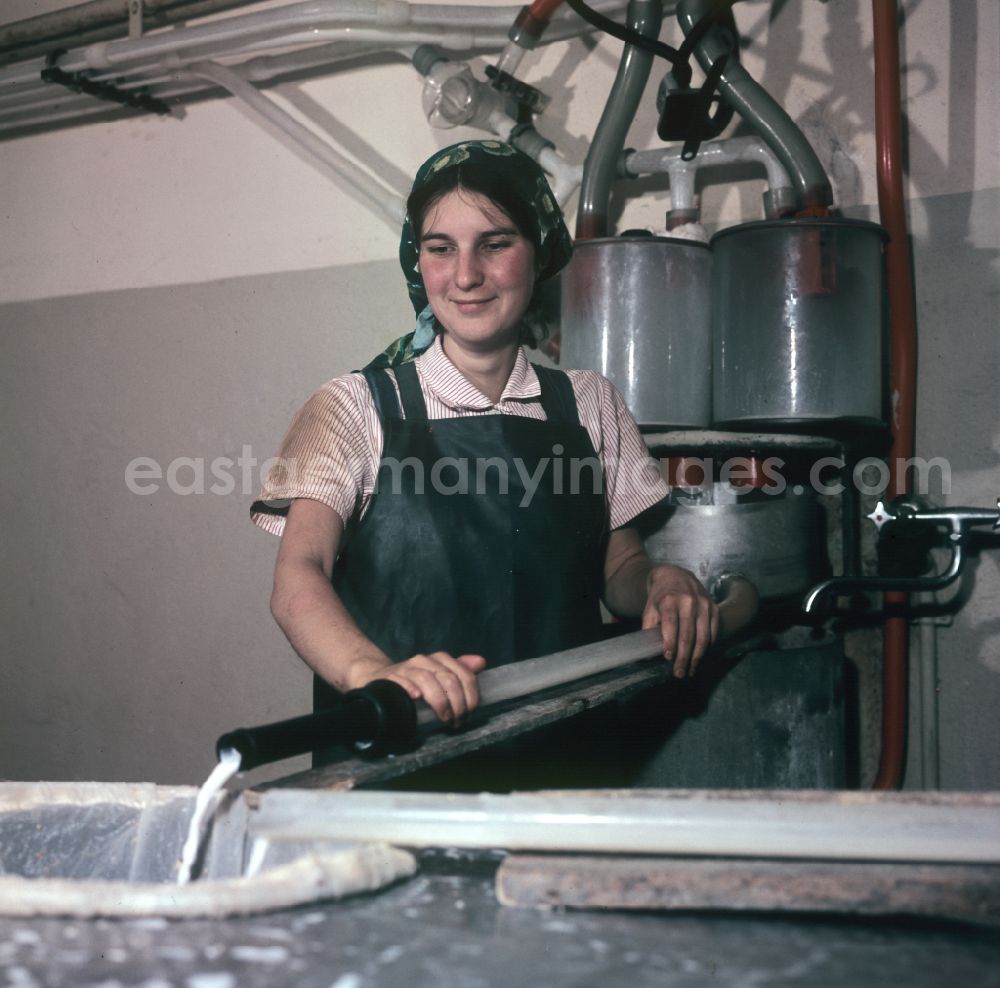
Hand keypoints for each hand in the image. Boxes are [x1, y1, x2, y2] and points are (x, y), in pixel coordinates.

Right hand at [361, 652, 486, 723]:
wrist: (380, 677)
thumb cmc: (416, 680)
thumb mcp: (440, 674)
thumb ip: (460, 669)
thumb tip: (481, 662)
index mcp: (440, 659)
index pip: (463, 674)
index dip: (470, 695)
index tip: (470, 712)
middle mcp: (424, 660)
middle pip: (448, 678)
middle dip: (457, 703)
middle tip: (458, 720)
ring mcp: (406, 668)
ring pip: (427, 679)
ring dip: (439, 702)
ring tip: (445, 718)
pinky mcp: (390, 678)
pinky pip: (401, 681)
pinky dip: (410, 688)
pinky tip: (416, 698)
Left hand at [642, 565, 717, 678]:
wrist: (675, 576)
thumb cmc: (660, 597)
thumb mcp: (649, 609)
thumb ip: (649, 630)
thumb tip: (647, 654)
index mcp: (669, 601)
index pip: (670, 625)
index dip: (670, 643)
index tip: (668, 658)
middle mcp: (688, 601)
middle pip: (688, 635)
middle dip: (684, 657)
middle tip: (679, 673)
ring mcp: (704, 604)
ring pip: (703, 636)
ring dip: (697, 657)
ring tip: (690, 670)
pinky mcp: (714, 608)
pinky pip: (713, 632)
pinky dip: (708, 647)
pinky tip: (700, 656)